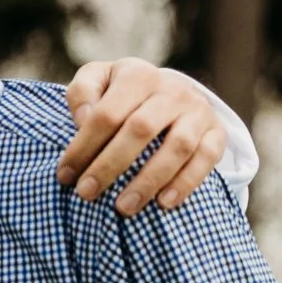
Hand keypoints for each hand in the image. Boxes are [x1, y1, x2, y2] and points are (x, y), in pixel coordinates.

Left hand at [58, 60, 228, 215]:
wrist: (170, 91)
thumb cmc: (122, 92)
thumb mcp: (98, 80)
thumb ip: (82, 93)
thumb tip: (82, 119)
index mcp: (137, 75)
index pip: (106, 113)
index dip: (83, 146)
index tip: (65, 176)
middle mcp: (172, 90)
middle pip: (140, 129)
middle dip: (110, 165)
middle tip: (87, 193)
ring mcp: (197, 111)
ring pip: (177, 146)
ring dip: (148, 180)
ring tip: (123, 207)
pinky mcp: (217, 132)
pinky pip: (206, 158)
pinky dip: (186, 183)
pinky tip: (164, 203)